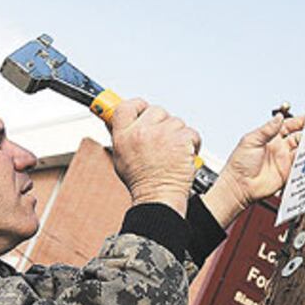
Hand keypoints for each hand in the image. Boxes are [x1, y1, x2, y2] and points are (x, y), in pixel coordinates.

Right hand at [110, 98, 200, 216]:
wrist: (159, 198)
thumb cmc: (142, 183)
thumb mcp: (120, 158)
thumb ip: (119, 136)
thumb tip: (113, 120)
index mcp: (124, 135)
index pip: (126, 106)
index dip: (137, 106)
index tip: (141, 110)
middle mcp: (142, 131)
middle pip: (155, 110)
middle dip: (161, 123)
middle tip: (161, 142)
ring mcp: (163, 134)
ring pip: (175, 121)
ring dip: (177, 134)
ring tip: (171, 153)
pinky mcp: (182, 140)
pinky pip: (190, 132)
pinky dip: (191, 143)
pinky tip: (183, 156)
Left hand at [202, 113, 304, 227]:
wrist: (239, 186)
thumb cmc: (239, 164)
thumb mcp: (251, 141)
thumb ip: (267, 129)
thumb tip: (278, 117)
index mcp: (270, 138)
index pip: (288, 126)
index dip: (299, 121)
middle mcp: (279, 149)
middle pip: (299, 137)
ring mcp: (284, 161)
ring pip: (302, 151)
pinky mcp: (287, 174)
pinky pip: (301, 167)